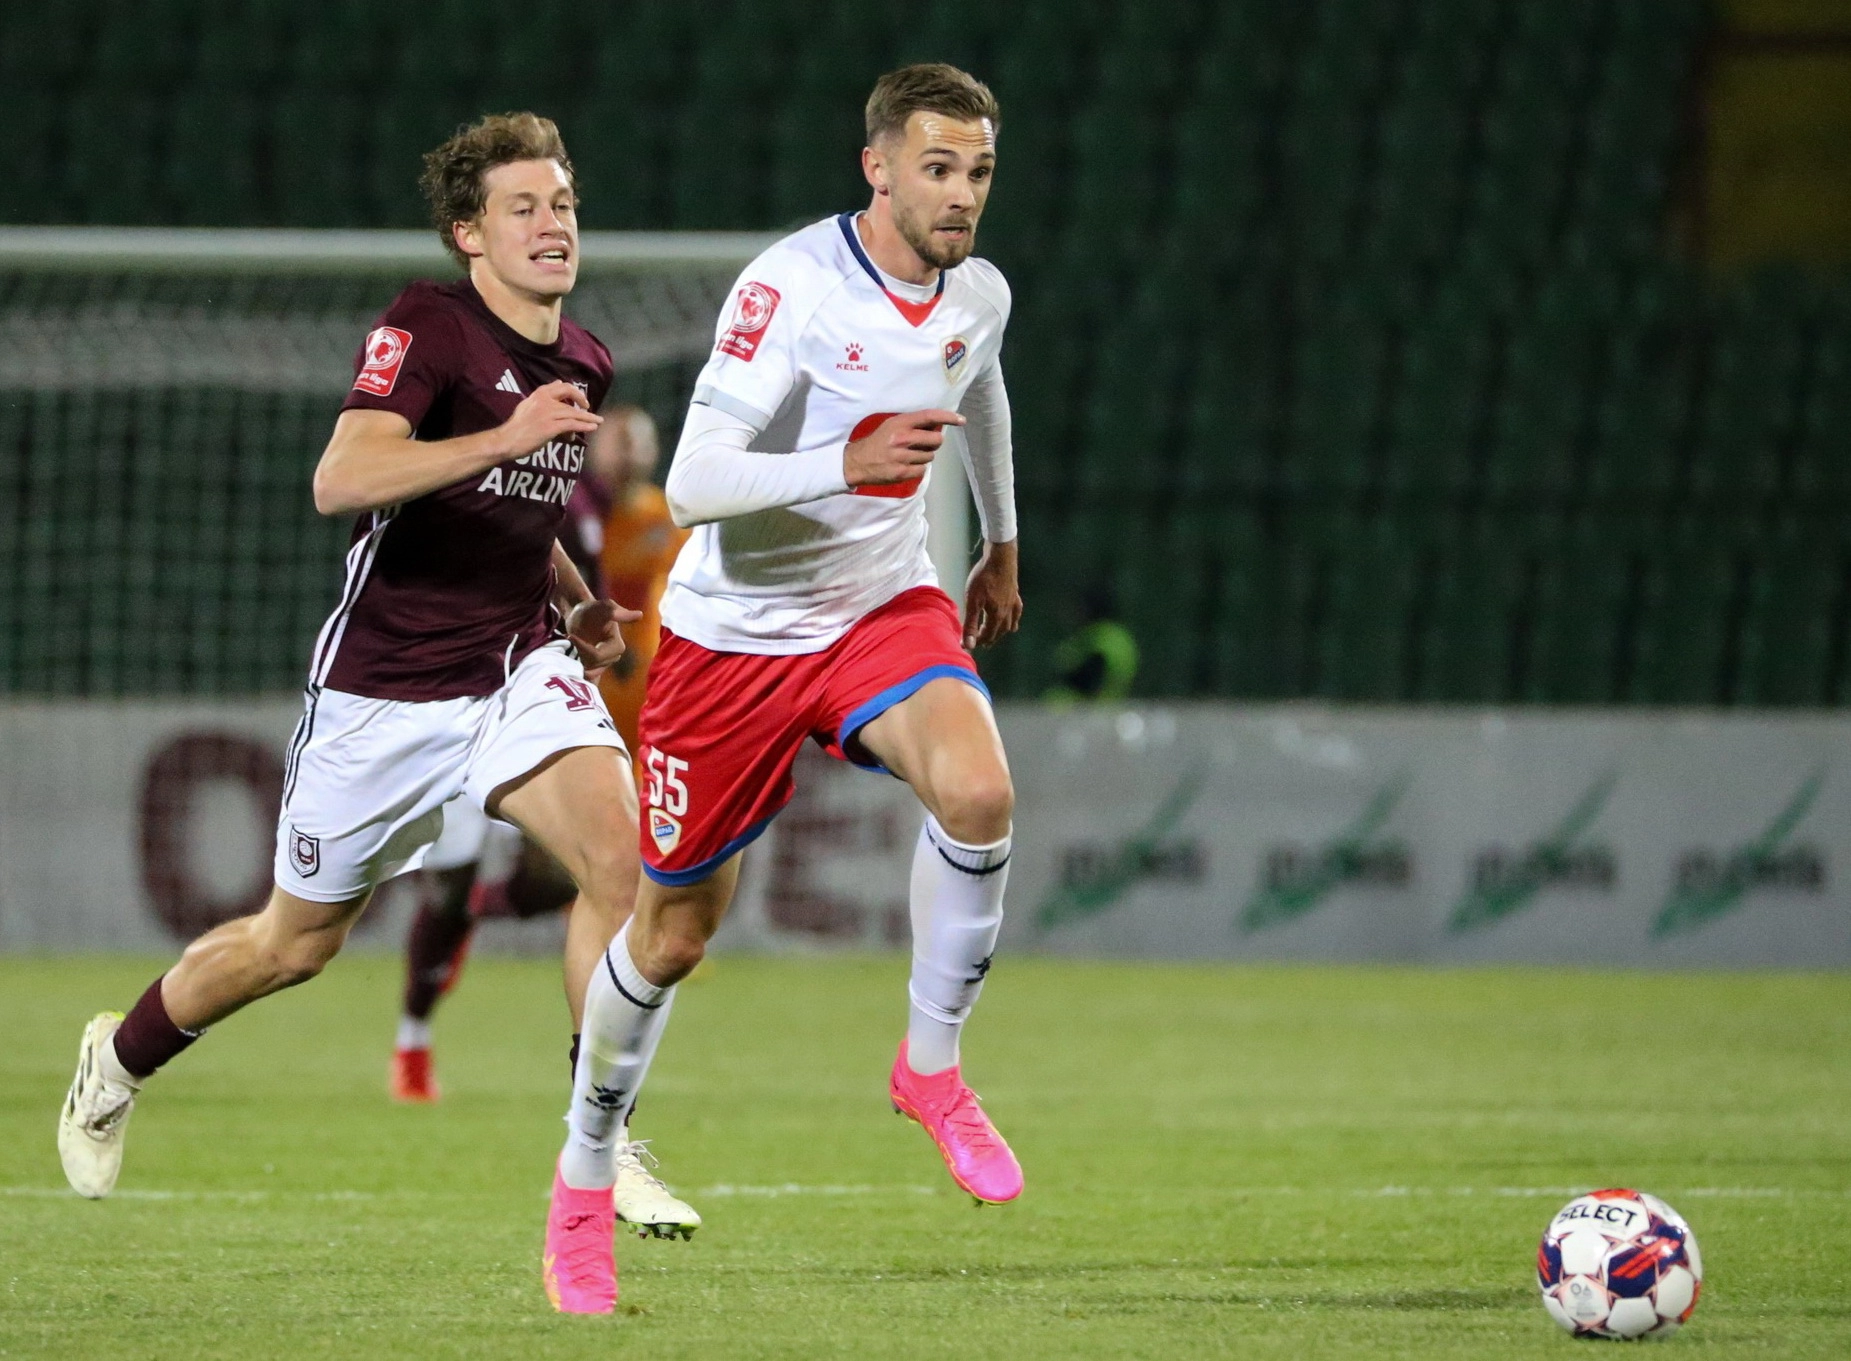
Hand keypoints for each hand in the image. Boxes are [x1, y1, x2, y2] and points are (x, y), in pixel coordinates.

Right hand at [498, 381, 600, 458]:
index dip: (572, 391)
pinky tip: (593, 427)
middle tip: (588, 406)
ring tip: (598, 421)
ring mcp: (548, 413)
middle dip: (581, 399)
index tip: (579, 398)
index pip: (559, 386)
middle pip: (569, 394)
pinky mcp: (551, 427)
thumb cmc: (517, 427)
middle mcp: (544, 400)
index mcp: (537, 394)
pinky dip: (584, 425)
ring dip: (588, 417)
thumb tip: (558, 384)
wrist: (507, 440)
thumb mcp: (527, 406)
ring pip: (573, 412)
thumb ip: (542, 397)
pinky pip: (572, 424)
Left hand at [565, 598, 642, 679]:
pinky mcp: (595, 667)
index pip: (599, 655)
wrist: (578, 617)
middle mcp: (613, 656)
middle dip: (582, 655)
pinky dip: (581, 674)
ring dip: (579, 660)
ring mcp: (604, 663)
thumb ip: (614, 612)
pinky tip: (574, 667)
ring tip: (571, 646)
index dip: (585, 648)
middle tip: (571, 641)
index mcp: (617, 645)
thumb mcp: (599, 608)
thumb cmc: (589, 610)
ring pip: (591, 671)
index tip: (571, 636)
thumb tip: (640, 615)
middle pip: (595, 665)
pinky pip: (590, 676)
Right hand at [843, 409, 965, 486]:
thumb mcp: (891, 426)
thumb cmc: (877, 442)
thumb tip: (935, 426)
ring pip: (930, 457)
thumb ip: (911, 424)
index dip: (948, 417)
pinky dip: (918, 468)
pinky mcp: (901, 472)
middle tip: (925, 445)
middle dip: (934, 443)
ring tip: (910, 456)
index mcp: (900, 423)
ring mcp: (902, 457)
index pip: (930, 417)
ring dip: (924, 457)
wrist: (857, 462)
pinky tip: (907, 465)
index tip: (961, 420)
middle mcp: (902, 439)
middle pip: (936, 441)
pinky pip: (922, 470)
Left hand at [962, 538, 1021, 648]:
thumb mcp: (973, 601)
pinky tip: (1013, 621)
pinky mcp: (1016, 594)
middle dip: (988, 639)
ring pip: (1009, 624)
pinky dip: (1014, 620)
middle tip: (980, 644)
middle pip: (999, 632)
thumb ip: (971, 624)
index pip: (987, 636)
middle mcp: (1008, 613)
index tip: (966, 645)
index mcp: (996, 616)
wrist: (1000, 558)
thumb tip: (969, 645)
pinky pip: (1017, 613)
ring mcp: (1013, 604)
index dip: (976, 642)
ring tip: (995, 636)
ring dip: (1001, 633)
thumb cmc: (984, 578)